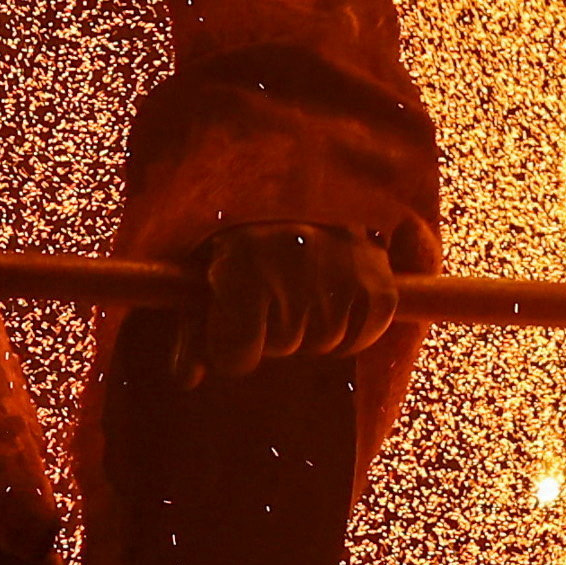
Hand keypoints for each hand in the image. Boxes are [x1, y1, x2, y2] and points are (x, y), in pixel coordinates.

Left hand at [177, 219, 420, 377]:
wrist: (308, 185)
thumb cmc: (247, 237)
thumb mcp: (208, 272)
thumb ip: (194, 329)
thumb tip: (186, 379)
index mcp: (241, 263)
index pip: (236, 354)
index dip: (233, 347)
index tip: (233, 322)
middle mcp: (292, 265)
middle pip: (280, 347)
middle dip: (273, 331)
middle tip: (273, 287)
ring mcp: (340, 272)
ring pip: (321, 344)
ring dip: (311, 328)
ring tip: (305, 284)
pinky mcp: (379, 280)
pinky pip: (362, 335)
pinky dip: (352, 329)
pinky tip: (338, 298)